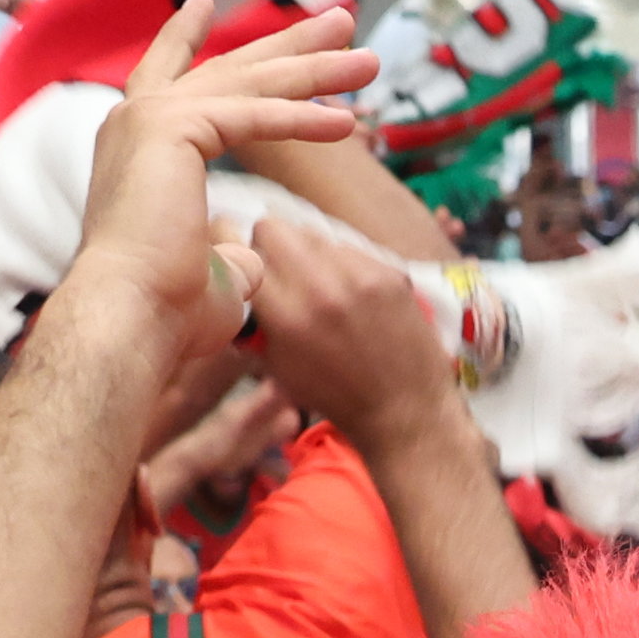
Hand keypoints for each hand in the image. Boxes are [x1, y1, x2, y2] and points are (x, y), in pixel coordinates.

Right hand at [68, 2, 378, 338]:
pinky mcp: (171, 128)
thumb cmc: (166, 308)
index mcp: (136, 145)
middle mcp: (135, 120)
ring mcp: (149, 118)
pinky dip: (303, 118)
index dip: (193, 40)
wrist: (131, 316)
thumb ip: (232, 247)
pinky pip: (254, 116)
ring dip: (316, 72)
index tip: (205, 2)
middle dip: (291, 46)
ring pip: (249, 84)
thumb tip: (248, 251)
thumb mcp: (212, 265)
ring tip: (370, 63)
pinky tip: (349, 121)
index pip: (175, 79)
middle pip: (229, 69)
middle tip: (342, 22)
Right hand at [237, 217, 456, 448]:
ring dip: (307, 253)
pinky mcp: (390, 272)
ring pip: (313, 233)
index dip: (234, 250)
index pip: (240, 247)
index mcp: (285, 314)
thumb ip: (253, 318)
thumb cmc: (334, 395)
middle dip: (269, 245)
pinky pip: (349, 248)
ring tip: (319, 284)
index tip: (238, 257)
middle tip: (280, 271)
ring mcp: (359, 275)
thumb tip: (236, 279)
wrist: (404, 410)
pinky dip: (343, 264)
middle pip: (274, 226)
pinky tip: (351, 292)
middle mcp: (320, 286)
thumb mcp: (276, 365)